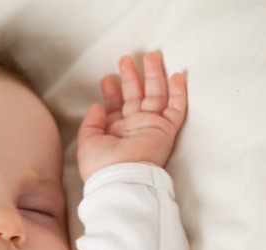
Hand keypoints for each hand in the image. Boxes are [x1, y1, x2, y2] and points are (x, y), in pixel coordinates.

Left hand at [77, 52, 186, 181]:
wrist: (121, 178)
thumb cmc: (101, 165)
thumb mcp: (87, 142)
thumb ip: (91, 122)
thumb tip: (96, 106)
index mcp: (115, 131)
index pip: (116, 106)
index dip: (112, 92)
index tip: (107, 79)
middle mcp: (133, 127)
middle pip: (135, 96)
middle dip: (131, 77)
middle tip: (126, 59)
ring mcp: (151, 127)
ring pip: (156, 95)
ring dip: (154, 76)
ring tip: (151, 55)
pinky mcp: (166, 130)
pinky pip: (176, 109)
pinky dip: (178, 93)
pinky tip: (177, 76)